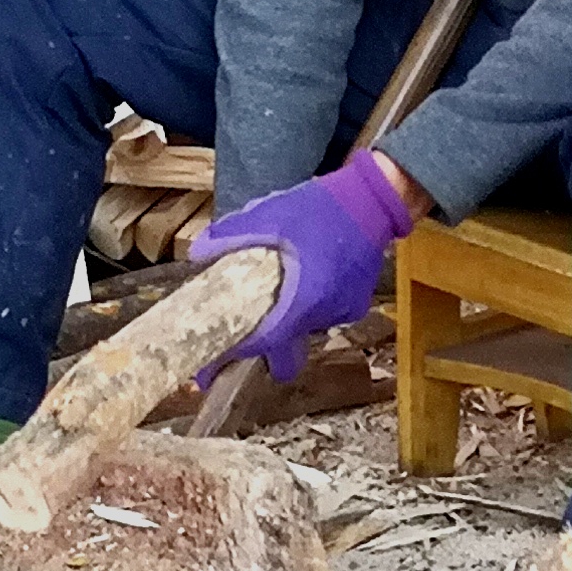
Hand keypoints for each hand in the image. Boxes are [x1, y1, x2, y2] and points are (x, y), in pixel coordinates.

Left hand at [190, 154, 416, 383]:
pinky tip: (307, 274)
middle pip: (284, 352)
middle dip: (264, 351)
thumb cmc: (318, 208)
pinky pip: (321, 316)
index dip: (231, 358)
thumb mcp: (268, 214)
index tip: (207, 371)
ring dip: (286, 317)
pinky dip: (307, 304)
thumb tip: (197, 254)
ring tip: (280, 285)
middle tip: (242, 335)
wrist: (374, 199)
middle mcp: (321, 316)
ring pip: (302, 331)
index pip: (260, 345)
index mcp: (299, 301)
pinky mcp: (355, 306)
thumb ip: (231, 235)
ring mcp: (342, 314)